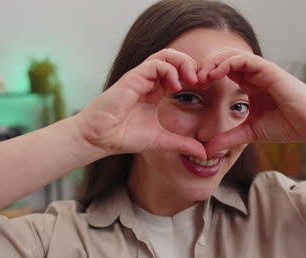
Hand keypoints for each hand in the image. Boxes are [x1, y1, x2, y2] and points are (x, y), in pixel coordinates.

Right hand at [73, 49, 206, 159]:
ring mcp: (140, 78)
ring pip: (166, 55)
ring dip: (183, 63)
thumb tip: (204, 154)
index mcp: (156, 91)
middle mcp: (149, 81)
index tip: (206, 89)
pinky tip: (175, 86)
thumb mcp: (163, 140)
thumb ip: (183, 144)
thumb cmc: (125, 137)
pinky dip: (169, 70)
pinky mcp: (132, 78)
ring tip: (192, 80)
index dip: (195, 76)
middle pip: (174, 59)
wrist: (100, 139)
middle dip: (192, 66)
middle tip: (201, 82)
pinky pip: (155, 63)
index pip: (179, 72)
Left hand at [198, 48, 305, 154]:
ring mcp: (262, 70)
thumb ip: (228, 139)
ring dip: (213, 62)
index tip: (193, 89)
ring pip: (232, 54)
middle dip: (205, 67)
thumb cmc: (285, 127)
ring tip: (201, 76)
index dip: (206, 76)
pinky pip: (245, 59)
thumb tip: (207, 150)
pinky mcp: (270, 70)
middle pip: (223, 59)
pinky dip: (228, 62)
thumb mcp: (249, 133)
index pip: (222, 71)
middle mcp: (254, 74)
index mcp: (249, 84)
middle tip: (192, 80)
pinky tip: (216, 74)